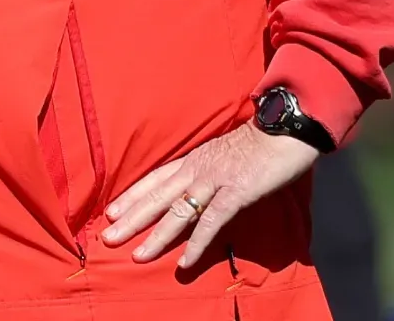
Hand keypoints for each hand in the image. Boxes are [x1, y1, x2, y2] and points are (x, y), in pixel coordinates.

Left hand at [100, 122, 319, 268]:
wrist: (285, 130)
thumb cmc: (257, 143)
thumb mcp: (221, 154)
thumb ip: (206, 170)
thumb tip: (195, 188)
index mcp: (192, 160)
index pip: (154, 180)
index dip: (131, 197)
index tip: (110, 212)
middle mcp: (196, 170)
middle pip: (157, 197)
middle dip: (131, 219)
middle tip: (108, 238)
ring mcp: (214, 181)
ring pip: (177, 212)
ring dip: (157, 236)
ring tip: (137, 255)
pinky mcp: (235, 193)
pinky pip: (211, 222)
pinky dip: (196, 243)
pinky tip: (184, 262)